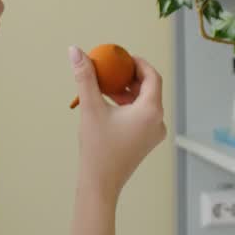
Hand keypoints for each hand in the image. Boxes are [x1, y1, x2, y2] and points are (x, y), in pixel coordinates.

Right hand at [69, 47, 166, 198]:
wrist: (100, 184)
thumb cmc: (97, 148)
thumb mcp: (91, 108)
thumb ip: (85, 77)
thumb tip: (75, 50)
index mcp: (151, 111)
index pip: (152, 76)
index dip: (138, 63)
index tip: (122, 57)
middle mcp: (158, 122)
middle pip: (150, 89)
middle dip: (131, 77)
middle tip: (113, 69)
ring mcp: (154, 133)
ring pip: (146, 103)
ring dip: (128, 92)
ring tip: (107, 87)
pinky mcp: (147, 141)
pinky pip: (142, 116)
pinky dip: (129, 106)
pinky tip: (110, 105)